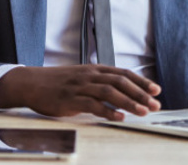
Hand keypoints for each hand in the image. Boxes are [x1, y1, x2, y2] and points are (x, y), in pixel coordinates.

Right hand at [0, 65, 161, 120]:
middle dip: (140, 93)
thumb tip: (121, 93)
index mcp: (95, 69)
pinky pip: (92, 104)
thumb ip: (99, 83)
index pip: (123, 73)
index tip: (156, 90)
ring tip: (142, 111)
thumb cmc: (58, 83)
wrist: (31, 83)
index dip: (141, 81)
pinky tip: (118, 117)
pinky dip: (108, 111)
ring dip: (129, 102)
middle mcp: (90, 75)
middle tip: (155, 104)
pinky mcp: (71, 99)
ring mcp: (80, 86)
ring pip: (110, 91)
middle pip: (121, 81)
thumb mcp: (82, 78)